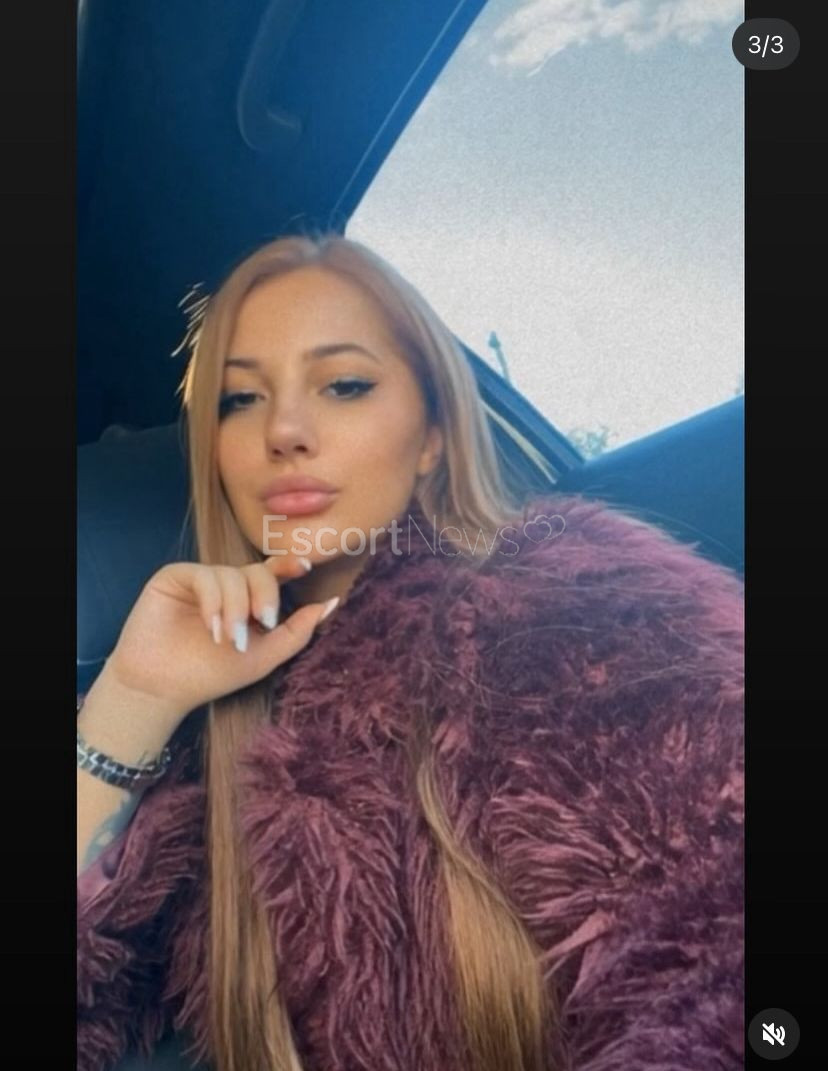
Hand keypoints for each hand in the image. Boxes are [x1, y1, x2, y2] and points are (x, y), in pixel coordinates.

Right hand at [102, 555, 336, 724]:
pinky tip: (210, 626)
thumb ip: (298, 631)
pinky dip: (213, 601)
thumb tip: (332, 603)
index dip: (290, 565)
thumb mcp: (264, 657)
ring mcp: (202, 578)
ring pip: (233, 575)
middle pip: (258, 571)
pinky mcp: (175, 576)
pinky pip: (205, 575)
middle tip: (261, 623)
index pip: (274, 574)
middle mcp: (227, 585)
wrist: (163, 688)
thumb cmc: (211, 674)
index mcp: (249, 599)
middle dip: (264, 597)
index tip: (305, 566)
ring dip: (236, 609)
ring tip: (227, 638)